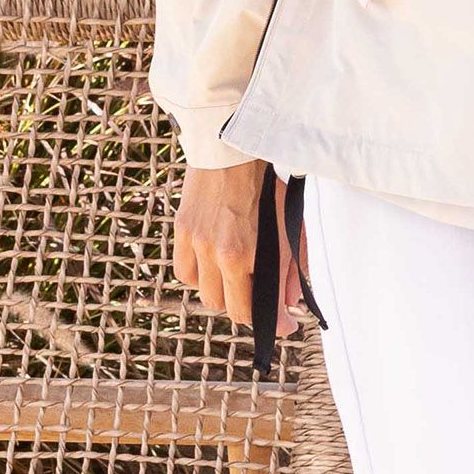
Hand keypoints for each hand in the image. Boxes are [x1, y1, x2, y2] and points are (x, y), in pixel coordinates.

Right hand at [173, 161, 309, 340]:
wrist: (236, 148)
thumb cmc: (268, 184)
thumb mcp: (290, 226)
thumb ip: (291, 268)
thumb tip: (290, 305)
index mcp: (240, 254)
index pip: (246, 310)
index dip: (267, 322)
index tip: (283, 324)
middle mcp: (213, 253)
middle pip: (223, 305)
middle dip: (245, 305)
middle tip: (261, 295)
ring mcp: (194, 242)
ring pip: (203, 292)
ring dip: (221, 291)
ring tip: (239, 276)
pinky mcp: (181, 230)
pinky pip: (185, 271)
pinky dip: (200, 275)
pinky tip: (215, 264)